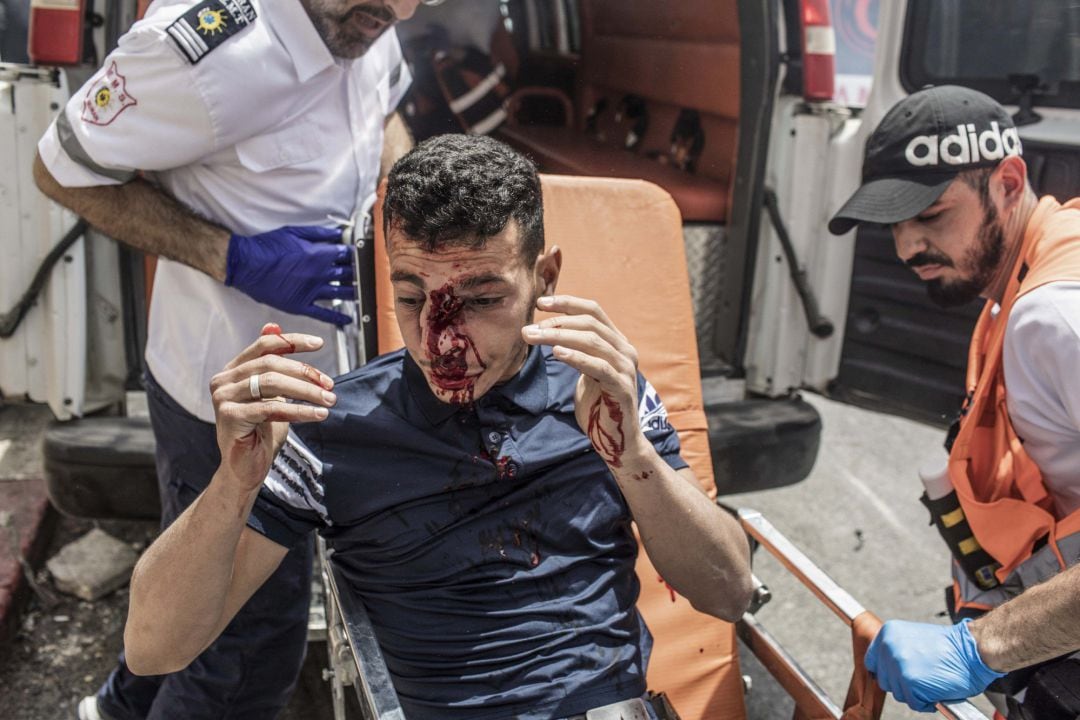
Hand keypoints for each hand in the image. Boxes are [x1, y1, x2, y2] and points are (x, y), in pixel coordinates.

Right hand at [208, 323, 336, 493]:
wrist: (246, 469)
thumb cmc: (261, 432)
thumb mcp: (272, 394)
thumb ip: (273, 364)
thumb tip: (274, 325)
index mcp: (233, 370)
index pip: (264, 345)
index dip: (292, 341)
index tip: (320, 344)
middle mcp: (223, 380)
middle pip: (271, 364)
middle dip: (306, 373)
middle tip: (330, 385)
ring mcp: (223, 398)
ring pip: (272, 383)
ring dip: (307, 391)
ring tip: (329, 400)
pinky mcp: (229, 416)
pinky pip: (271, 407)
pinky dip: (299, 410)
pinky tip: (318, 415)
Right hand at [225, 225, 356, 324]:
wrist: (246, 264)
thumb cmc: (268, 247)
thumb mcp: (296, 232)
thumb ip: (320, 234)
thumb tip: (339, 233)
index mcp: (319, 255)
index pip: (347, 254)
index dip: (356, 254)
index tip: (361, 255)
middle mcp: (319, 274)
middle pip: (348, 274)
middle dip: (359, 273)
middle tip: (366, 273)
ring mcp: (311, 291)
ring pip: (342, 294)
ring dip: (355, 293)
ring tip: (364, 293)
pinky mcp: (301, 305)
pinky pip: (323, 314)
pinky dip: (337, 318)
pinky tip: (347, 320)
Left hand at [522, 295, 644, 467]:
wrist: (617, 441)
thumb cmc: (598, 406)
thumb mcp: (585, 372)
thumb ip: (576, 351)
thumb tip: (548, 333)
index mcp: (617, 343)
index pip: (593, 311)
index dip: (567, 303)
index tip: (540, 303)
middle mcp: (625, 351)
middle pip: (590, 324)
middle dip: (556, 322)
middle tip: (529, 330)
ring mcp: (626, 369)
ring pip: (593, 341)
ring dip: (559, 336)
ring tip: (535, 337)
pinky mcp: (622, 388)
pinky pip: (599, 367)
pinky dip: (577, 357)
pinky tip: (557, 353)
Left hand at [865, 619, 1004, 711]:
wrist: (972, 649)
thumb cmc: (949, 646)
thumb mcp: (912, 637)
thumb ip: (896, 649)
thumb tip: (885, 666)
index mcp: (887, 634)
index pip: (872, 661)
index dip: (884, 671)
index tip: (895, 675)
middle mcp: (888, 648)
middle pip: (884, 680)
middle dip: (902, 684)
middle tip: (922, 678)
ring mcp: (898, 666)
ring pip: (899, 693)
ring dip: (915, 693)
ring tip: (932, 681)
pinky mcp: (911, 683)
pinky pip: (914, 703)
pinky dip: (926, 702)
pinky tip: (937, 689)